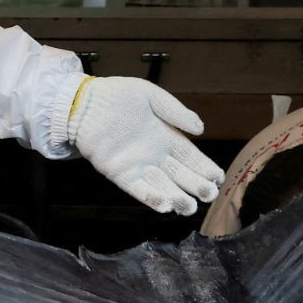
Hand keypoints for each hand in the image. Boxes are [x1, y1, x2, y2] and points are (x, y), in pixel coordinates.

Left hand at [68, 77, 224, 216]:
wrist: (83, 102)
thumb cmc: (117, 95)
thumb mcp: (151, 96)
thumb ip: (175, 111)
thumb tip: (201, 129)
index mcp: (166, 136)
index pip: (191, 157)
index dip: (205, 168)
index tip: (218, 178)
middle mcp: (155, 155)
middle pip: (181, 176)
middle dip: (197, 186)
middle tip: (210, 195)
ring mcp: (137, 166)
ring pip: (162, 187)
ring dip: (177, 198)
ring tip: (190, 207)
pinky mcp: (119, 173)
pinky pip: (137, 189)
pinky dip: (151, 198)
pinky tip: (165, 205)